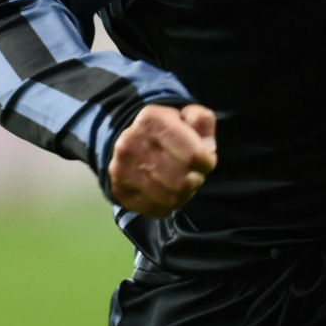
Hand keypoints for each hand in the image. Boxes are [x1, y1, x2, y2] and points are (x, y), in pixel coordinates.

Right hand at [108, 103, 217, 217]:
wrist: (131, 143)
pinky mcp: (119, 191)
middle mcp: (130, 143)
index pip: (195, 155)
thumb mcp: (188, 116)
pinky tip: (167, 191)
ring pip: (170, 198)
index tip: (205, 160)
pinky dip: (168, 204)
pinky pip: (156, 209)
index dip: (207, 162)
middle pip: (183, 181)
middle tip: (194, 173)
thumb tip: (205, 143)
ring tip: (181, 182)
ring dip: (183, 194)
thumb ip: (202, 121)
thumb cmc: (167, 132)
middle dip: (196, 179)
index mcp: (151, 120)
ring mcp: (121, 169)